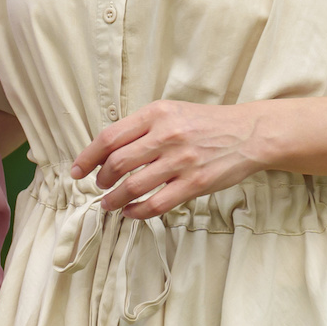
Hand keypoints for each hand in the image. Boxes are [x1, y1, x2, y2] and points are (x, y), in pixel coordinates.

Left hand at [71, 99, 266, 218]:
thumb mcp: (172, 112)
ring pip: (133, 186)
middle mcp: (167, 135)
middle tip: (99, 186)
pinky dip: (137, 212)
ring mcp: (181, 160)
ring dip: (115, 199)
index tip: (77, 171)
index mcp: (157, 114)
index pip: (109, 137)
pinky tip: (132, 212)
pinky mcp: (195, 183)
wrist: (249, 133)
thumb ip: (142, 128)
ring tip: (109, 204)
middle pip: (117, 163)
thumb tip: (108, 151)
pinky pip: (156, 204)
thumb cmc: (206, 123)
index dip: (88, 157)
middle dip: (101, 179)